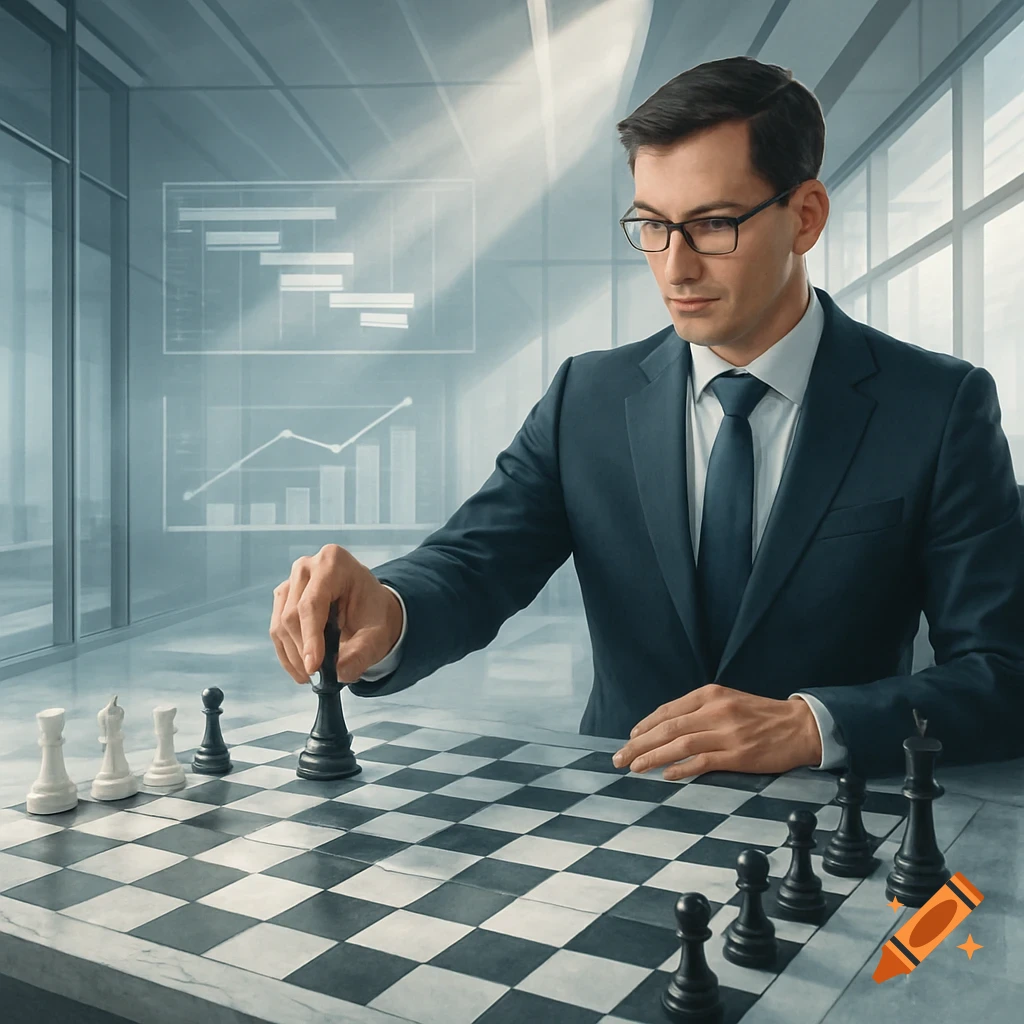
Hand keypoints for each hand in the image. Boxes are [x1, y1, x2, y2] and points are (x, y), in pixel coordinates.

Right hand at [269, 544, 403, 684]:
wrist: (370, 608)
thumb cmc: (374, 615)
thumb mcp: (377, 635)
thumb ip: (362, 654)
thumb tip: (340, 673)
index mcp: (334, 563)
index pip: (312, 604)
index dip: (310, 638)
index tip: (313, 667)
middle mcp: (307, 566)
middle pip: (292, 614)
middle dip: (302, 650)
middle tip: (316, 676)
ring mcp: (292, 581)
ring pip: (280, 624)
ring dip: (293, 655)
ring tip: (310, 676)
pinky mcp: (284, 597)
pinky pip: (277, 629)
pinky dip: (287, 654)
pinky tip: (300, 669)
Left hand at [612, 684, 821, 779]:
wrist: (800, 727)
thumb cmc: (761, 715)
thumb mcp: (728, 701)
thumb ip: (700, 711)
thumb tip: (666, 728)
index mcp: (710, 694)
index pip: (668, 711)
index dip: (645, 725)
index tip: (630, 738)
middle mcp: (715, 710)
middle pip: (668, 728)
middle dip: (640, 744)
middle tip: (620, 757)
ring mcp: (727, 733)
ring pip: (680, 745)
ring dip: (653, 758)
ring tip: (635, 768)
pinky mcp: (738, 755)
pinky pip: (702, 761)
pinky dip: (681, 769)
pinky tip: (666, 775)